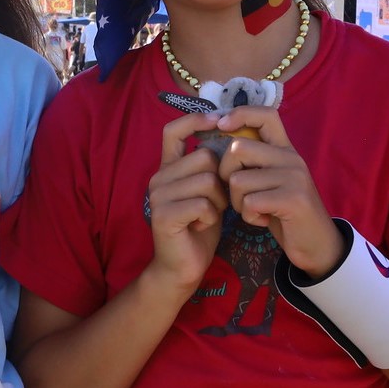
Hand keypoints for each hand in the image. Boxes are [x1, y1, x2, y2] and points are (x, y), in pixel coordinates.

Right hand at [146, 111, 228, 292]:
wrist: (182, 268)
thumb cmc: (199, 229)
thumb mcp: (208, 193)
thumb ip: (211, 169)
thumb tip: (230, 139)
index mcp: (168, 168)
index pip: (173, 130)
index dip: (195, 119)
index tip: (218, 119)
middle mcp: (159, 177)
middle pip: (204, 156)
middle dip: (221, 179)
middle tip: (217, 202)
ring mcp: (158, 196)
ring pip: (206, 180)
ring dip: (218, 201)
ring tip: (209, 216)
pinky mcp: (163, 215)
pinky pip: (202, 204)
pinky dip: (211, 217)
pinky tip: (202, 226)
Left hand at [215, 106, 343, 277]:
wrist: (316, 244)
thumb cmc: (285, 212)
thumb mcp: (272, 180)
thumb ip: (255, 161)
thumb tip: (222, 137)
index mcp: (285, 149)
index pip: (265, 114)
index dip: (240, 114)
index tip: (221, 124)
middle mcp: (291, 158)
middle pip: (238, 149)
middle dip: (226, 174)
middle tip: (239, 193)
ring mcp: (294, 177)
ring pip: (238, 180)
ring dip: (238, 202)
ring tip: (255, 209)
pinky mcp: (293, 199)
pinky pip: (250, 202)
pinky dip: (249, 216)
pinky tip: (263, 220)